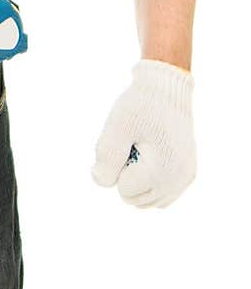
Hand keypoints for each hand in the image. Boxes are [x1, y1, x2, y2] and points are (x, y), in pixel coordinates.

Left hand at [91, 59, 194, 207]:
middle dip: (127, 174)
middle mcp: (178, 181)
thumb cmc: (140, 105)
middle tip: (135, 145)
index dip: (118, 165)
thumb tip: (101, 182)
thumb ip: (107, 157)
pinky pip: (162, 195)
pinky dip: (151, 182)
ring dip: (138, 180)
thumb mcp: (117, 127)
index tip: (128, 141)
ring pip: (148, 201)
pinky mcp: (188, 174)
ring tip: (143, 149)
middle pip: (135, 199)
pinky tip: (150, 158)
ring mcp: (185, 178)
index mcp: (162, 172)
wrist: (166, 88)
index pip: (123, 190)